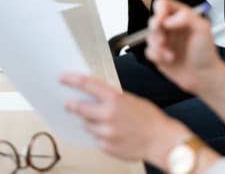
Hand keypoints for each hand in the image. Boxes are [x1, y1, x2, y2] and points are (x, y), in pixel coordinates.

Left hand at [61, 73, 183, 162]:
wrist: (161, 140)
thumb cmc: (151, 118)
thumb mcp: (132, 100)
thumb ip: (114, 99)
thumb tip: (98, 97)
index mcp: (115, 99)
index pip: (88, 85)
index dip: (72, 80)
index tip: (63, 78)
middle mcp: (107, 115)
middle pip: (79, 108)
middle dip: (72, 105)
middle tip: (68, 103)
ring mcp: (105, 133)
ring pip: (87, 125)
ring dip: (92, 122)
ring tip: (107, 121)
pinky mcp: (106, 147)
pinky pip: (97, 139)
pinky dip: (101, 135)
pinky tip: (114, 133)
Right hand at [145, 0, 223, 93]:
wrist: (203, 76)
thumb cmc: (206, 53)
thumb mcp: (202, 29)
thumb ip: (187, 17)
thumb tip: (168, 20)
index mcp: (181, 17)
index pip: (163, 4)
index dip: (159, 10)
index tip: (162, 21)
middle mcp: (171, 27)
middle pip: (153, 20)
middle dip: (156, 31)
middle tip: (164, 40)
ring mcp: (164, 40)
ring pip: (149, 36)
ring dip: (157, 46)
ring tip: (170, 54)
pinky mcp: (159, 54)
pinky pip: (148, 51)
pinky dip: (156, 56)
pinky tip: (169, 60)